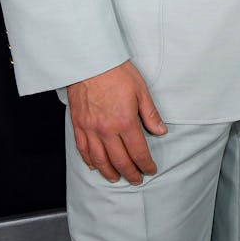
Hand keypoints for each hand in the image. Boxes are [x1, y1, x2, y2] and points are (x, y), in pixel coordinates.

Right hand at [67, 60, 166, 183]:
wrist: (90, 61)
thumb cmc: (116, 71)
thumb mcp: (140, 90)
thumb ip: (150, 114)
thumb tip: (160, 130)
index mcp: (125, 121)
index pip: (138, 151)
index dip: (145, 164)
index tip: (150, 169)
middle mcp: (106, 130)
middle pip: (120, 160)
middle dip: (130, 173)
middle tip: (136, 179)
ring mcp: (90, 129)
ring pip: (100, 160)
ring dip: (110, 172)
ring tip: (117, 178)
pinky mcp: (79, 125)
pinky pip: (83, 149)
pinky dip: (90, 161)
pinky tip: (95, 166)